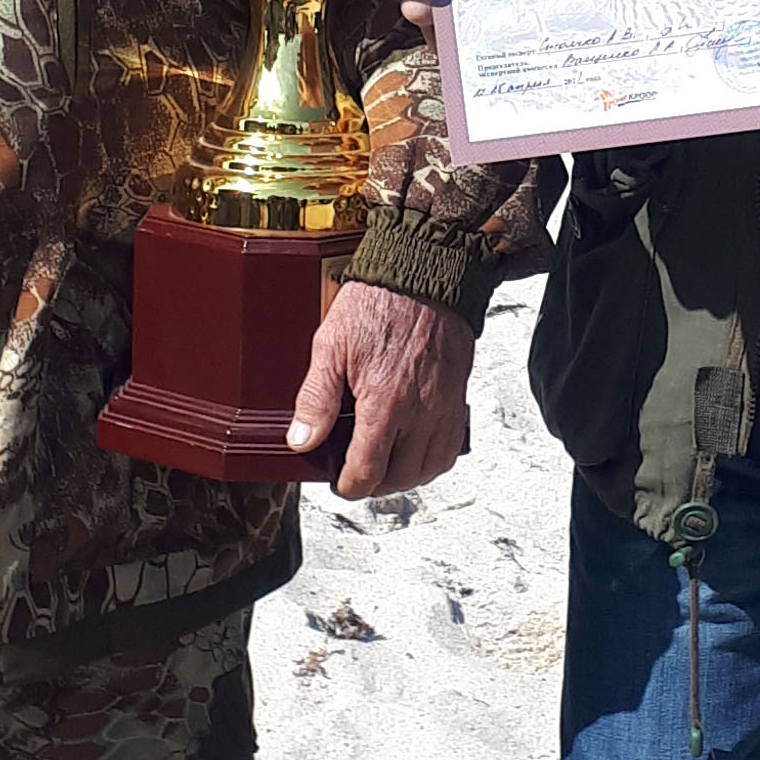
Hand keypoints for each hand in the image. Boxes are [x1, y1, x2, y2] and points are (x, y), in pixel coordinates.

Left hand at [286, 282, 474, 497]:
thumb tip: (301, 440)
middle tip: (355, 475)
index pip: (368, 472)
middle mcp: (419, 412)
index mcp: (384, 403)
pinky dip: (431, 460)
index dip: (348, 486)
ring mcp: (443, 407)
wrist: (425, 273)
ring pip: (428, 469)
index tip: (339, 483)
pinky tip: (413, 450)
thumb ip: (316, 399)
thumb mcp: (331, 345)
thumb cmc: (380, 301)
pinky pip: (451, 447)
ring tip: (383, 467)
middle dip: (374, 486)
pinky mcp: (457, 397)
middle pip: (399, 479)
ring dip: (403, 478)